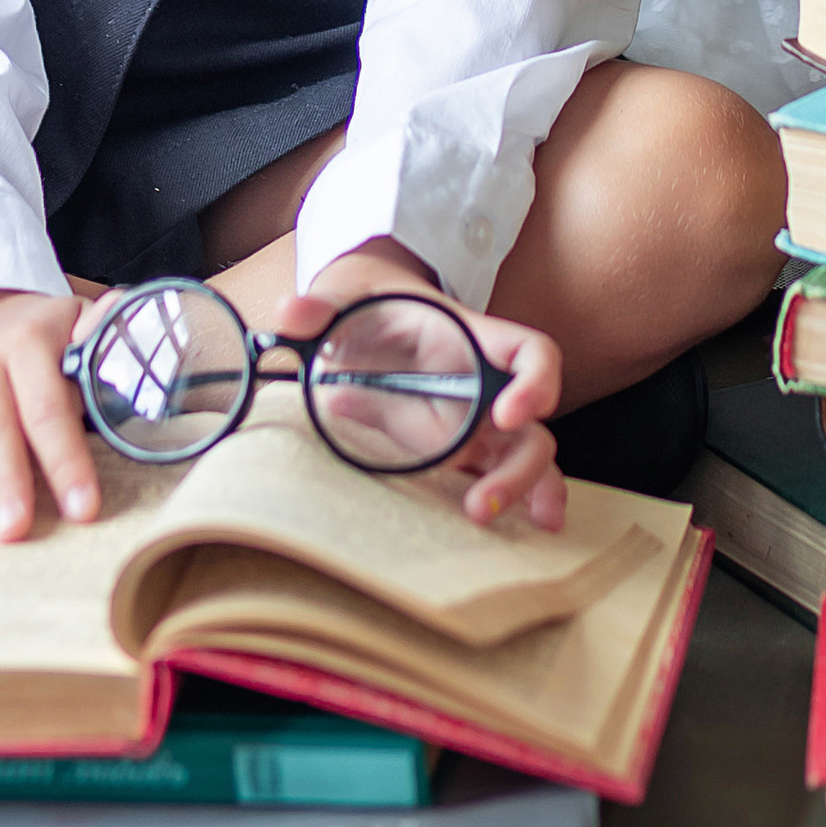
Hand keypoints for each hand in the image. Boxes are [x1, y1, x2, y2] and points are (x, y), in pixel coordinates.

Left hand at [287, 239, 564, 533]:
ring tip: (483, 518)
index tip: (508, 414)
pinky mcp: (460, 450)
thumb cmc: (366, 306)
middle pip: (532, 425)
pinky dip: (517, 500)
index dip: (535, 381)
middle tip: (481, 502)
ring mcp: (477, 422)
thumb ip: (319, 306)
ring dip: (519, 490)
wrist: (363, 319)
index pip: (529, 352)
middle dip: (519, 465)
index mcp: (470, 340)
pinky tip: (527, 528)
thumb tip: (290, 315)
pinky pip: (496, 473)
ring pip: (525, 456)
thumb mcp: (342, 299)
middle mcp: (485, 384)